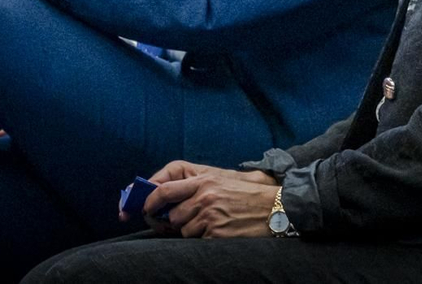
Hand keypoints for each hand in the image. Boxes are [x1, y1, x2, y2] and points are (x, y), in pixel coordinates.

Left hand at [141, 161, 278, 237]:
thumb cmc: (248, 196)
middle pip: (173, 215)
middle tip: (188, 222)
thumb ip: (197, 187)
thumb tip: (169, 201)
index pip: (165, 190)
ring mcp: (210, 216)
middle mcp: (204, 197)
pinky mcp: (217, 233)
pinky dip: (206, 239)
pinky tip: (222, 231)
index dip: (150, 201)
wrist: (276, 209)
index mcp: (205, 181)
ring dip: (194, 231)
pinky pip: (199, 241)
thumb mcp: (222, 182)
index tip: (145, 208)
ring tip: (215, 223)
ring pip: (184, 230)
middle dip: (176, 222)